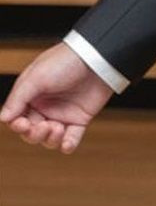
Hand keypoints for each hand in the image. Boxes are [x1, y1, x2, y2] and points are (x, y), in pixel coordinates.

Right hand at [0, 42, 114, 153]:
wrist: (97, 60)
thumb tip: (3, 118)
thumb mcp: (36, 78)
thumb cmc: (65, 62)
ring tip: (58, 128)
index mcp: (30, 96)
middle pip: (31, 132)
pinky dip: (68, 145)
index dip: (18, 125)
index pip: (16, 119)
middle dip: (34, 134)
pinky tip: (66, 144)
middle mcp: (44, 107)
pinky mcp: (80, 119)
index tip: (23, 123)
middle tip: (44, 127)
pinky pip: (71, 138)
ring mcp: (63, 114)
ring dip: (50, 139)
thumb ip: (18, 98)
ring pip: (49, 139)